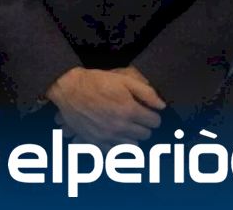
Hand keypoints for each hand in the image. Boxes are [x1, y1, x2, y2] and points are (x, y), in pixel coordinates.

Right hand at [46, 67, 165, 146]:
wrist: (70, 89)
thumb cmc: (98, 82)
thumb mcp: (124, 80)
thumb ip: (146, 92)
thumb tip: (162, 106)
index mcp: (130, 111)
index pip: (154, 122)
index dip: (153, 115)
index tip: (148, 111)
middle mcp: (120, 127)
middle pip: (146, 134)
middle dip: (145, 125)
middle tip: (138, 117)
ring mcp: (108, 137)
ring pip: (133, 146)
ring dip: (133, 136)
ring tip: (128, 126)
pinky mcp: (96, 142)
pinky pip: (115, 152)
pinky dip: (119, 146)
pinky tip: (117, 136)